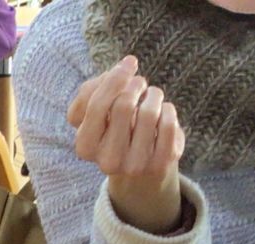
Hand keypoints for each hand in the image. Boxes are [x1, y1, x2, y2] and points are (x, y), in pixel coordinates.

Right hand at [67, 55, 185, 234]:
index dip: (116, 77)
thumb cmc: (114, 129)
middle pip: (123, 104)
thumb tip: (123, 68)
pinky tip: (163, 114)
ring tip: (152, 97)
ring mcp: (134, 166)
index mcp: (85, 147)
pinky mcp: (160, 163)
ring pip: (149, 111)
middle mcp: (107, 161)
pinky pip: (168, 122)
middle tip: (140, 83)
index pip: (97, 104)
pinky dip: (168, 109)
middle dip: (136, 84)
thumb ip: (93, 90)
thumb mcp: (94, 112)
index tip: (129, 63)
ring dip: (154, 94)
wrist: (137, 168)